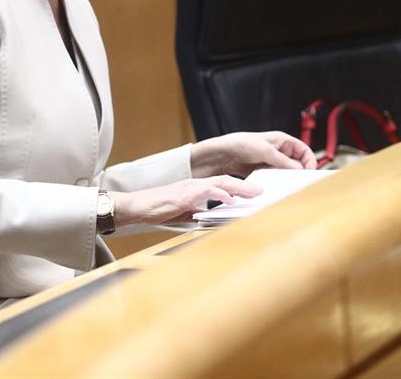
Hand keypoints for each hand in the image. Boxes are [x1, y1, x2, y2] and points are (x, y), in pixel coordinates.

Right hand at [110, 176, 262, 226]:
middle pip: (226, 181)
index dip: (239, 188)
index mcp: (196, 189)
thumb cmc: (157, 211)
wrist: (138, 207)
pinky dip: (221, 194)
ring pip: (220, 182)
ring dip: (240, 187)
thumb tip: (212, 221)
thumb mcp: (182, 214)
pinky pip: (207, 191)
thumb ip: (197, 214)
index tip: (254, 193)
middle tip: (262, 191)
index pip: (222, 185)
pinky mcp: (185, 194)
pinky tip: (231, 199)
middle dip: (246, 185)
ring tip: (255, 192)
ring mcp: (191, 187)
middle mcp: (196, 185)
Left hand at [190, 131, 316, 178]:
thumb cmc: (240, 144)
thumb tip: (299, 169)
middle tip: (300, 183)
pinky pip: (274, 178)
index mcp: (282, 140)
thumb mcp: (265, 151)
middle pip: (296, 163)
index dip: (309, 161)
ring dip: (287, 179)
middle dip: (299, 172)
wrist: (220, 154)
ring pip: (285, 172)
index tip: (309, 173)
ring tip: (287, 187)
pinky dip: (276, 183)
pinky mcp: (262, 171)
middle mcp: (278, 151)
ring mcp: (270, 161)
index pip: (303, 150)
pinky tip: (275, 188)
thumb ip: (283, 161)